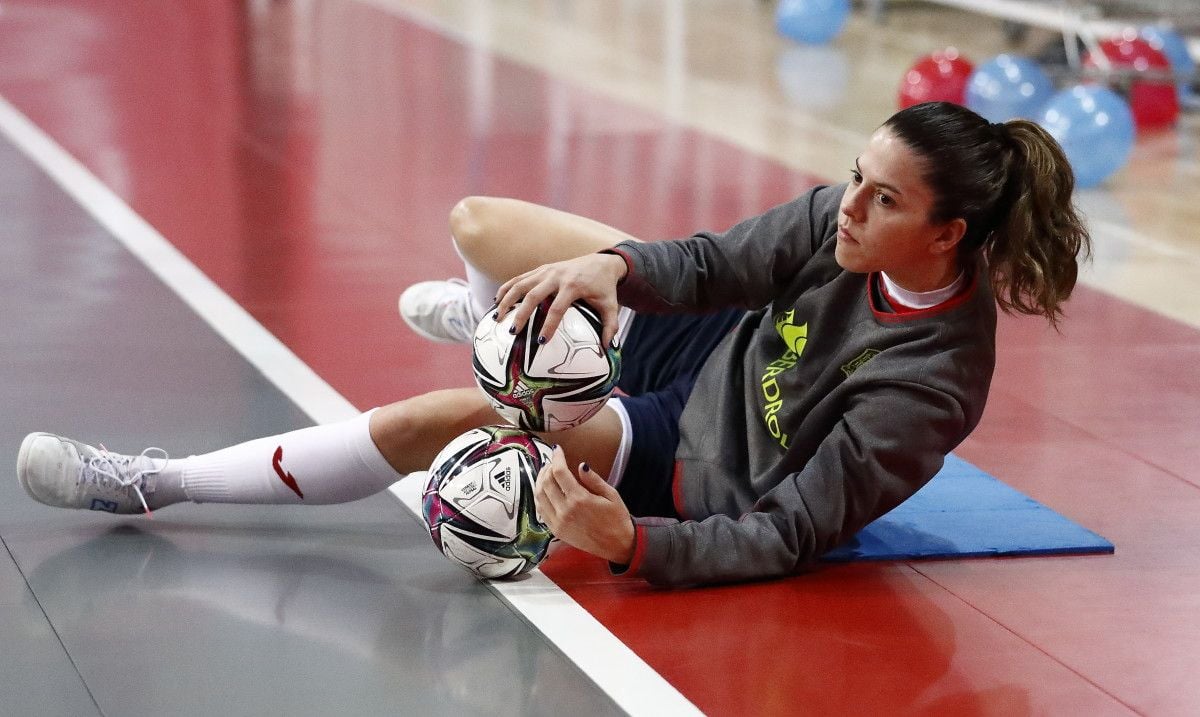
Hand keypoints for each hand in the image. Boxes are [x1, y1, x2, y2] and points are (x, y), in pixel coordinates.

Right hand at [494, 253, 626, 346]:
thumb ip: (610, 327)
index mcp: (573, 286)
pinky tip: (496, 302)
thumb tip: (609, 348)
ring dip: (506, 300)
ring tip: (496, 318)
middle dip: (521, 314)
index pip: (557, 308)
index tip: (541, 342)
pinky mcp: (540, 269)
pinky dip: (506, 289)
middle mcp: (556, 276)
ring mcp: (546, 270)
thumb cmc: (605, 288)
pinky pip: (519, 278)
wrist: (601, 261)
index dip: (548, 325)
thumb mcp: (611, 306)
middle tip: (512, 332)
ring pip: (520, 284)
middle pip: (533, 295)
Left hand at [534, 446, 634, 564]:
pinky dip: (540, 497)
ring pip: (539, 496)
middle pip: (546, 482)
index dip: (556, 457)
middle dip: (547, 467)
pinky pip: (541, 510)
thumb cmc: (617, 519)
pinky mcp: (556, 531)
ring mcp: (558, 522)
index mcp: (580, 500)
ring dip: (540, 481)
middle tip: (553, 461)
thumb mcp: (611, 495)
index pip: (559, 472)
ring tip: (547, 472)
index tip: (557, 449)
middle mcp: (565, 511)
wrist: (618, 546)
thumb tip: (580, 465)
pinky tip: (546, 490)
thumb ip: (593, 479)